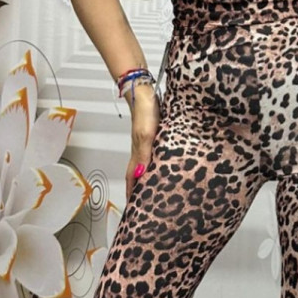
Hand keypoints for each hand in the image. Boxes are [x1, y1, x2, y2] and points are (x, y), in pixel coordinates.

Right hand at [125, 82, 160, 199]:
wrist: (143, 89)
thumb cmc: (144, 110)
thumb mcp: (146, 135)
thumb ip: (143, 156)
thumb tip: (140, 176)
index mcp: (138, 153)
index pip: (132, 178)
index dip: (132, 193)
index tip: (134, 208)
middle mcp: (141, 149)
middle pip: (138, 173)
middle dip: (140, 188)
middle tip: (146, 202)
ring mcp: (147, 141)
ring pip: (146, 163)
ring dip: (148, 175)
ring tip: (155, 187)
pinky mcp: (154, 133)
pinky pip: (154, 153)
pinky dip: (156, 162)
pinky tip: (165, 162)